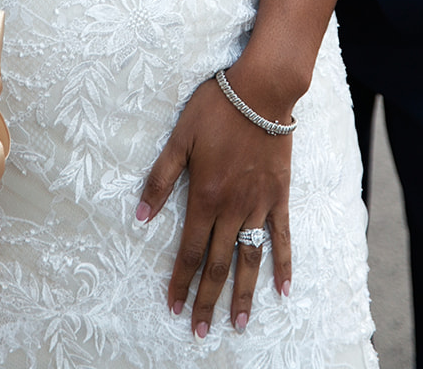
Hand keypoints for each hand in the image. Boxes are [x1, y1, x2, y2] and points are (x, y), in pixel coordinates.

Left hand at [137, 72, 292, 337]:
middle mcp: (233, 209)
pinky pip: (282, 237)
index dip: (180, 281)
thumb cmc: (217, 109)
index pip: (188, 251)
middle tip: (200, 332)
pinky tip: (284, 290)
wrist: (262, 90)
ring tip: (238, 323)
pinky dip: (283, 265)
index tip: (173, 308)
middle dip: (207, 299)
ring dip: (243, 294)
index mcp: (205, 197)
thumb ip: (160, 179)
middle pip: (218, 264)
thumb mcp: (179, 138)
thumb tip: (139, 217)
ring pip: (249, 259)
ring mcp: (259, 205)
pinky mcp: (280, 196)